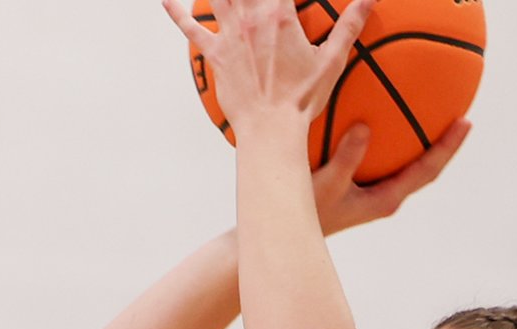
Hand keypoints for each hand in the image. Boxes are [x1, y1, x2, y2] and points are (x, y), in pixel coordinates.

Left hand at [163, 0, 375, 133]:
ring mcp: (230, 35)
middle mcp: (251, 18)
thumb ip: (349, 25)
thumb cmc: (303, 99)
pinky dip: (177, 13)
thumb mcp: (332, 61)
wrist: (272, 128)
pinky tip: (168, 1)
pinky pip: (192, 29)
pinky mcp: (216, 54)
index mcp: (280, 16)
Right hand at [313, 119, 472, 234]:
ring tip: (434, 115)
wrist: (290, 236)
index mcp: (387, 199)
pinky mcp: (362, 189)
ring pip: (408, 167)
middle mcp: (387, 197)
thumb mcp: (326, 185)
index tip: (466, 122)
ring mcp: (376, 194)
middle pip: (426, 169)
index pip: (427, 170)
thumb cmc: (307, 213)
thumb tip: (365, 128)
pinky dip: (393, 142)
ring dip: (422, 144)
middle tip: (461, 115)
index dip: (448, 146)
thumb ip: (347, 159)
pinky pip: (386, 162)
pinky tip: (386, 122)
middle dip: (444, 144)